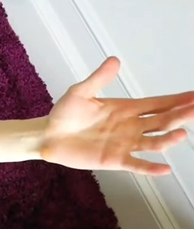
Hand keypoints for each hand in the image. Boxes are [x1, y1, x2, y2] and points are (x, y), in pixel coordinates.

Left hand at [42, 57, 193, 175]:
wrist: (48, 136)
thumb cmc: (64, 114)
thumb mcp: (80, 92)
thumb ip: (98, 79)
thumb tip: (114, 60)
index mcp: (126, 109)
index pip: (158, 104)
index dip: (177, 100)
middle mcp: (131, 127)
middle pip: (162, 121)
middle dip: (181, 115)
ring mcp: (125, 144)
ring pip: (153, 143)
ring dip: (168, 139)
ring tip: (182, 133)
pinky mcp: (115, 160)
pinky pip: (137, 165)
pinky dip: (150, 168)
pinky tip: (165, 168)